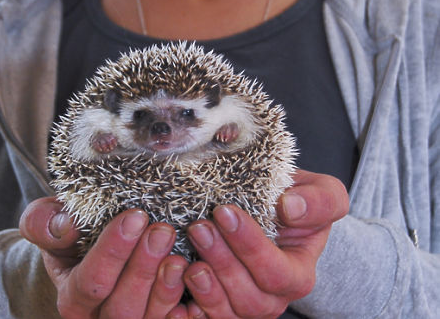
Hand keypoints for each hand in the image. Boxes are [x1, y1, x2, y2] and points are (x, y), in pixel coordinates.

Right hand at [19, 197, 187, 318]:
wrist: (90, 249)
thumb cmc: (73, 234)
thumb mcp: (49, 222)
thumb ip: (44, 222)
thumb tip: (63, 224)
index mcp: (72, 298)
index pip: (90, 282)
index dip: (113, 251)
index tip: (135, 216)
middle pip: (121, 308)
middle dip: (143, 269)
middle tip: (162, 232)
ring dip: (165, 290)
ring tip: (179, 257)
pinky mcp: (154, 317)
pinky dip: (186, 310)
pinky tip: (196, 285)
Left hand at [182, 169, 348, 317]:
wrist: (277, 213)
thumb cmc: (297, 202)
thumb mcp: (322, 192)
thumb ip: (319, 200)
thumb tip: (290, 208)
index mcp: (298, 274)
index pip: (276, 272)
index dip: (249, 246)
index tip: (224, 212)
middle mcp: (274, 297)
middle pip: (249, 298)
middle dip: (221, 262)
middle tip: (199, 228)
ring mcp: (246, 304)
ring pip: (226, 312)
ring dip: (204, 285)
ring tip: (187, 255)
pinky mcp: (221, 304)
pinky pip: (206, 317)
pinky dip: (189, 306)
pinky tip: (175, 281)